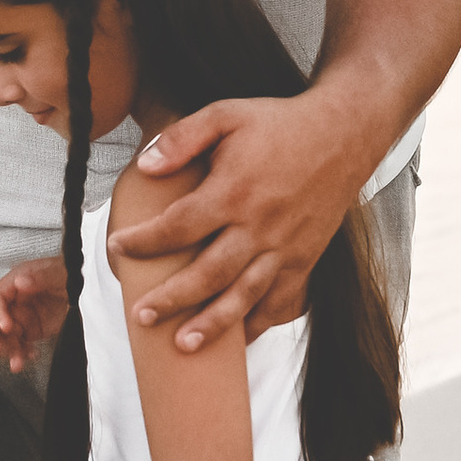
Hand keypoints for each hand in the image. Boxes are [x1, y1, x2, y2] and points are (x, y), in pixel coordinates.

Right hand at [0, 252, 68, 371]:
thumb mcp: (61, 273)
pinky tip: (30, 357)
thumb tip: (20, 282)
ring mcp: (23, 316)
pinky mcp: (32, 330)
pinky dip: (22, 353)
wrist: (91, 288)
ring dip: (7, 350)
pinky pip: (20, 344)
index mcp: (17, 280)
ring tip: (16, 363)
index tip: (5, 325)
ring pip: (5, 336)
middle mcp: (16, 299)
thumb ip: (41, 277)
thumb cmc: (74, 273)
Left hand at [107, 92, 367, 349]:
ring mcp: (284, 247)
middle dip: (172, 298)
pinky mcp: (305, 259)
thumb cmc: (278, 124)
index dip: (144, 241)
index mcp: (234, 191)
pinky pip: (281, 299)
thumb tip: (144, 167)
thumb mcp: (226, 115)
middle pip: (209, 272)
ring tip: (182, 345)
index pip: (179, 225)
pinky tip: (238, 343)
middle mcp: (259, 225)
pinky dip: (259, 323)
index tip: (117, 248)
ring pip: (245, 295)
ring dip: (213, 324)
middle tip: (140, 316)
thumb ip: (182, 138)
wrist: (343, 135)